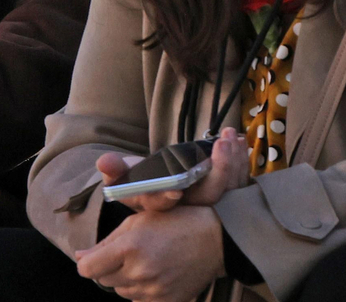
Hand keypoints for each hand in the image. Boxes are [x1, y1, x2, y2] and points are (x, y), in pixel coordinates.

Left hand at [75, 205, 226, 300]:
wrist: (214, 239)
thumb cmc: (173, 222)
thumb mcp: (136, 222)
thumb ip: (105, 242)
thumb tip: (79, 257)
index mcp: (129, 247)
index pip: (88, 269)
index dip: (88, 263)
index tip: (94, 258)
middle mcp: (139, 272)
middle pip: (103, 281)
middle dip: (109, 268)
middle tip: (129, 254)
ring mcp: (154, 291)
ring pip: (121, 292)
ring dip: (126, 280)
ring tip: (146, 262)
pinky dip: (141, 292)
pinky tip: (155, 275)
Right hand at [98, 128, 248, 212]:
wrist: (157, 188)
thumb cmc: (138, 182)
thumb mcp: (123, 176)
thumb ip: (114, 169)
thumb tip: (104, 162)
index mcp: (160, 207)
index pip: (166, 206)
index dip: (169, 198)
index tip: (175, 189)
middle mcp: (187, 209)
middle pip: (208, 197)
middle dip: (219, 171)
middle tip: (222, 143)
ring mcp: (208, 203)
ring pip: (227, 188)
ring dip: (232, 161)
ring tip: (231, 136)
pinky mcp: (222, 193)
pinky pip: (236, 180)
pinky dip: (240, 160)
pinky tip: (239, 141)